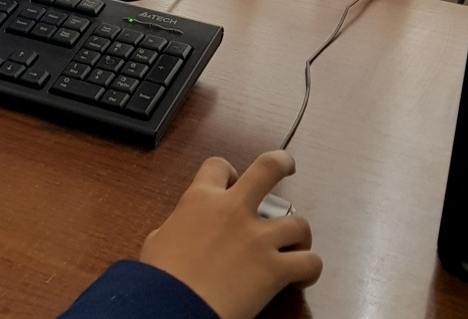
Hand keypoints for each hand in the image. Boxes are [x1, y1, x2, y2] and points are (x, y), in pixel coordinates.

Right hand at [139, 150, 321, 318]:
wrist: (173, 304)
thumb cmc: (161, 276)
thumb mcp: (158, 240)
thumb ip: (178, 228)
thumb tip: (179, 235)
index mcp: (200, 199)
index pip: (218, 166)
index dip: (226, 172)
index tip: (231, 181)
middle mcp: (233, 210)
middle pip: (268, 168)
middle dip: (282, 163)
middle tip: (288, 166)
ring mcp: (258, 238)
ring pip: (298, 222)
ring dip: (299, 235)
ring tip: (295, 245)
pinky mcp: (275, 268)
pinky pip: (309, 262)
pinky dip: (309, 269)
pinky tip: (300, 277)